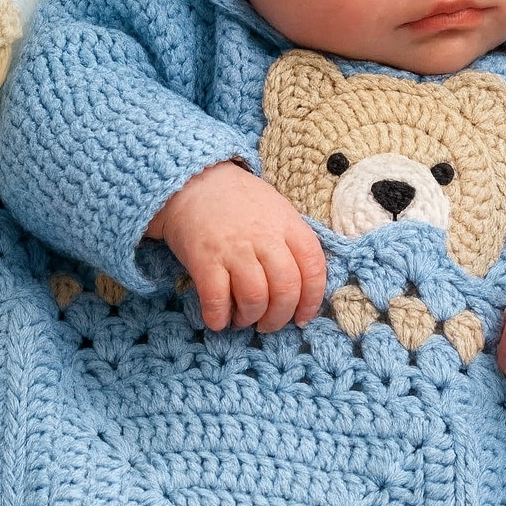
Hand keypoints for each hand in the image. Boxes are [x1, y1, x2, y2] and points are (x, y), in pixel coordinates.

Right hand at [145, 161, 326, 332]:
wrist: (193, 182)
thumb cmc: (238, 201)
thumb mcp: (277, 210)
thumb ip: (292, 242)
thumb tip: (303, 287)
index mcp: (288, 225)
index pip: (313, 268)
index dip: (311, 300)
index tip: (302, 317)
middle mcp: (265, 238)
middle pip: (286, 289)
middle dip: (279, 317)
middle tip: (269, 324)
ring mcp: (234, 249)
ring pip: (255, 298)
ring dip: (251, 318)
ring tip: (244, 318)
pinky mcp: (204, 259)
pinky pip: (217, 299)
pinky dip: (219, 317)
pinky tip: (219, 319)